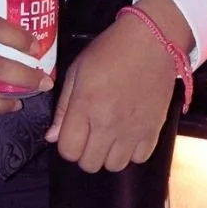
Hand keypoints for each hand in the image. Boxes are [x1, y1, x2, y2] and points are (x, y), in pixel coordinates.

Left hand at [46, 0, 193, 172]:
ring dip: (108, 155)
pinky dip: (132, 152)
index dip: (67, 145)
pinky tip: (129, 136)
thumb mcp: (77, 71)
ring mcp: (132, 129)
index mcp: (85, 106)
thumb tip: (53, 137)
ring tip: (110, 136)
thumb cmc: (111, 50)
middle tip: (90, 134)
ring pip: (114, 166)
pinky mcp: (154, 129)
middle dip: (85, 152)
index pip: (68, 150)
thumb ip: (63, 107)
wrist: (152, 41)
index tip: (72, 132)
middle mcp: (108, 123)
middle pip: (89, 164)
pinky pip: (139, 158)